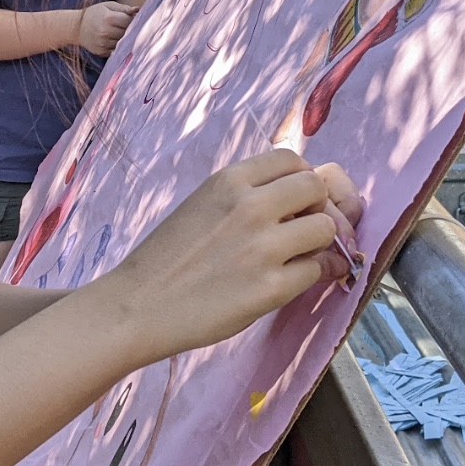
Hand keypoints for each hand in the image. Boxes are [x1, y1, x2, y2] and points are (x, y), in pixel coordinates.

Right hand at [77, 1, 136, 55]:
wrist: (76, 27)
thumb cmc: (95, 14)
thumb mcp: (108, 6)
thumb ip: (124, 8)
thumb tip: (138, 10)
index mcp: (108, 18)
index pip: (129, 21)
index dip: (133, 20)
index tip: (133, 19)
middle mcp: (106, 32)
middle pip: (127, 33)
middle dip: (130, 30)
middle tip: (128, 27)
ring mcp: (103, 43)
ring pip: (123, 43)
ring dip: (125, 39)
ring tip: (121, 33)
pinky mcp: (102, 52)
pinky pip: (116, 51)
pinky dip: (118, 47)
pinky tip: (115, 41)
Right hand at [109, 151, 364, 362]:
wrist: (138, 306)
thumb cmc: (167, 258)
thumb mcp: (203, 205)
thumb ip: (246, 195)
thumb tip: (303, 194)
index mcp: (229, 180)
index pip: (291, 160)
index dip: (299, 180)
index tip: (293, 200)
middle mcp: (250, 205)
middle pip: (316, 188)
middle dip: (316, 207)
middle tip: (301, 230)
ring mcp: (264, 247)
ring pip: (326, 228)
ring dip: (319, 243)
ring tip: (299, 257)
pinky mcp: (272, 287)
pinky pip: (318, 269)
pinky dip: (314, 275)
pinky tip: (293, 280)